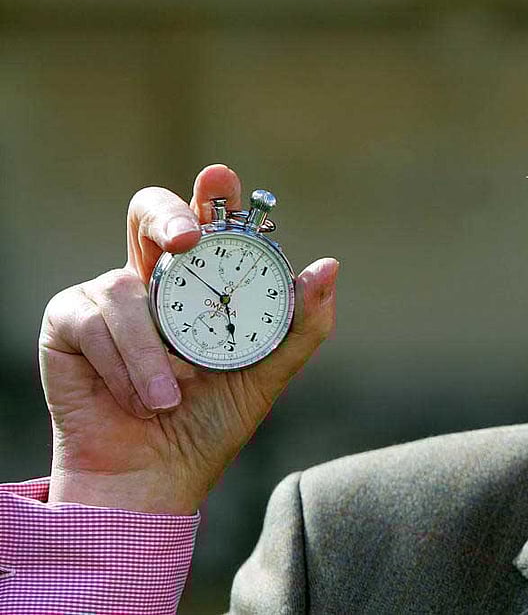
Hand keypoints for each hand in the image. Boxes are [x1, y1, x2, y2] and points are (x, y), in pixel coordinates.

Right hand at [39, 164, 338, 513]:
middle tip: (188, 238)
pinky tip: (137, 399)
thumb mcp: (266, 375)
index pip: (205, 223)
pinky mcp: (67, 325)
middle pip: (148, 212)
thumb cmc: (208, 423)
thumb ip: (300, 324)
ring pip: (124, 287)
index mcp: (198, 283)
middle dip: (168, 214)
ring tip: (173, 394)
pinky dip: (123, 366)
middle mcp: (151, 279)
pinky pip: (93, 322)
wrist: (156, 478)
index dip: (212, 194)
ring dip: (153, 350)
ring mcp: (105, 299)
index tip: (221, 179)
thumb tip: (329, 266)